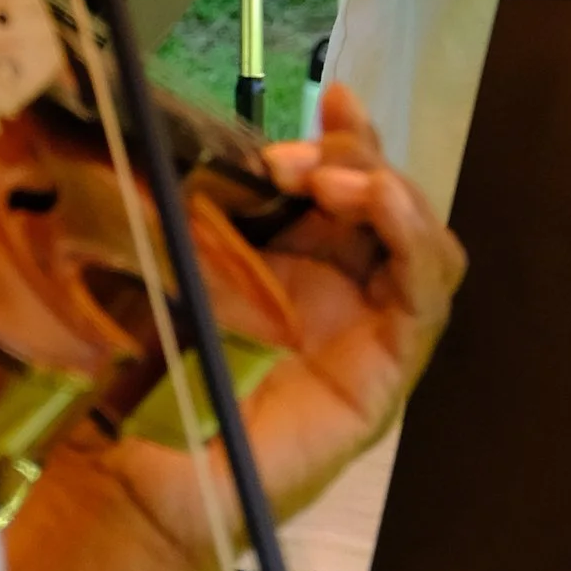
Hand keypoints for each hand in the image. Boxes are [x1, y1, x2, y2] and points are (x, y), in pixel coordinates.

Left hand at [107, 86, 464, 563]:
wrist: (141, 472)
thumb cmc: (146, 377)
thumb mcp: (181, 265)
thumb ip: (213, 210)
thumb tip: (219, 143)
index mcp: (295, 270)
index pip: (349, 189)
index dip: (349, 139)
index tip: (330, 98)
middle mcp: (341, 300)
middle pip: (391, 207)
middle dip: (359, 159)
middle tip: (301, 157)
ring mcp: (367, 338)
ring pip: (424, 244)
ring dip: (392, 192)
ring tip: (335, 182)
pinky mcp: (384, 376)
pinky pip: (428, 296)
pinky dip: (414, 239)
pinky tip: (377, 206)